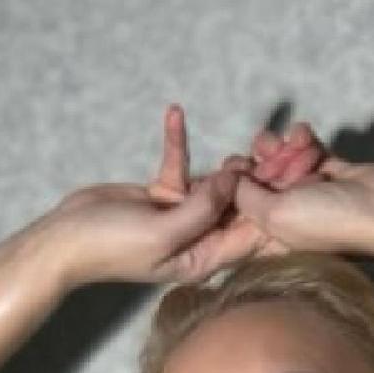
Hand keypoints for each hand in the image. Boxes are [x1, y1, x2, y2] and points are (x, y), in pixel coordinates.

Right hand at [47, 107, 326, 289]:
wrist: (65, 242)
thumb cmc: (110, 247)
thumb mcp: (163, 233)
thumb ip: (202, 209)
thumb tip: (236, 181)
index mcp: (206, 258)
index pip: (255, 234)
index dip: (282, 208)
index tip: (309, 181)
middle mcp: (199, 238)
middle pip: (243, 206)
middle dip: (268, 178)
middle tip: (298, 144)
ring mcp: (181, 216)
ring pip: (218, 183)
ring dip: (233, 160)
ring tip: (261, 134)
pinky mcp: (161, 195)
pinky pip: (178, 164)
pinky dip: (177, 141)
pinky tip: (175, 114)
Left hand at [234, 134, 373, 258]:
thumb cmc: (327, 220)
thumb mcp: (274, 215)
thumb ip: (247, 197)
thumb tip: (232, 182)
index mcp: (273, 235)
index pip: (243, 208)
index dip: (234, 185)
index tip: (233, 164)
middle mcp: (290, 215)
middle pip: (262, 181)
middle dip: (260, 160)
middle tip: (261, 147)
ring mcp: (311, 193)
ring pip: (284, 162)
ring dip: (283, 146)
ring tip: (286, 138)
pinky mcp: (331, 172)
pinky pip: (309, 151)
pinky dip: (305, 140)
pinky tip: (306, 132)